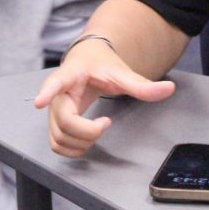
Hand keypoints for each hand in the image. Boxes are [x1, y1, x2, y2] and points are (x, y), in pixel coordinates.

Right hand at [33, 39, 174, 157]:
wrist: (86, 60)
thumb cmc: (100, 65)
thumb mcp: (122, 72)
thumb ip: (143, 85)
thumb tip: (169, 89)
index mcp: (70, 75)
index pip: (55, 82)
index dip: (47, 93)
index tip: (39, 102)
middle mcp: (56, 94)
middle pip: (63, 122)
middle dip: (87, 132)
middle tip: (105, 124)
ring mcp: (52, 110)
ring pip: (58, 137)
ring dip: (80, 144)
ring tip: (97, 131)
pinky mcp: (54, 122)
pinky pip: (57, 144)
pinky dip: (73, 149)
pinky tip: (88, 140)